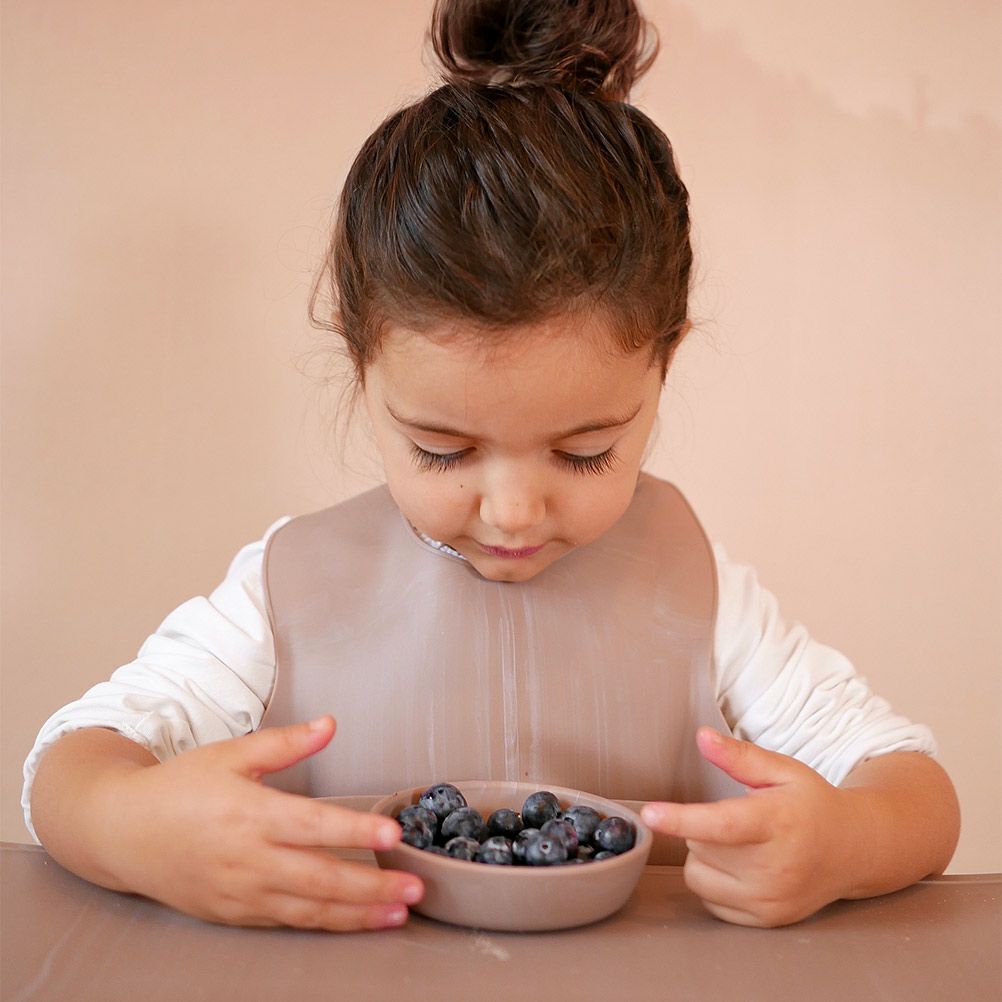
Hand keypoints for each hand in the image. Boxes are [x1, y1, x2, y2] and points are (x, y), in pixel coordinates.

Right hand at [100, 716, 423, 930]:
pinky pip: (288, 922)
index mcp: (251, 813)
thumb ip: (285, 742)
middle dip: (373, 886)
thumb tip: (331, 723)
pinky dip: (325, 924)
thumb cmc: (180, 787)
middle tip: (416, 887)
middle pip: (321, 878)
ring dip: (358, 914)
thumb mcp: (231, 754)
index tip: (394, 836)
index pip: (314, 826)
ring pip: (310, 909)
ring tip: (398, 912)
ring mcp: (242, 893)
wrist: (123, 833)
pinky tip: (354, 921)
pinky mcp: (235, 914)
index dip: (356, 832)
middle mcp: (250, 859)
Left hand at [641, 727, 853, 926]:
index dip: (682, 819)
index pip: (722, 824)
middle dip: (703, 829)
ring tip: (737, 845)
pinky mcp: (766, 920)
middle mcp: (775, 867)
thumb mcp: (782, 770)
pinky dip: (714, 883)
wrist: (854, 851)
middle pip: (700, 847)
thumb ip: (739, 756)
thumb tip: (702, 737)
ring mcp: (770, 899)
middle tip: (738, 820)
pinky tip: (742, 869)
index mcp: (777, 822)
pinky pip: (709, 900)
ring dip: (704, 857)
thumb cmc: (811, 805)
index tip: (649, 814)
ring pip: (697, 876)